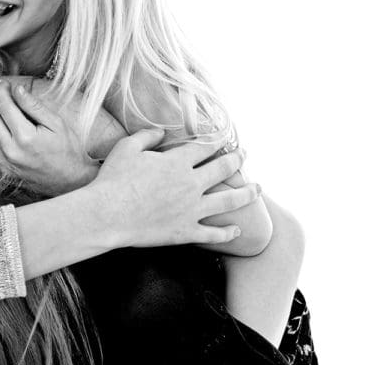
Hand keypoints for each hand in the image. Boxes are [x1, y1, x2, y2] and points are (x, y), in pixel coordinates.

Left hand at [0, 78, 97, 194]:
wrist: (69, 180)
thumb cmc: (66, 149)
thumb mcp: (56, 123)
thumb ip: (34, 106)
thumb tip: (17, 89)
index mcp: (26, 137)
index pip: (5, 106)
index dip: (2, 90)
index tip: (4, 83)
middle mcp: (11, 149)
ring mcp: (3, 160)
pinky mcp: (1, 167)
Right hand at [87, 129, 258, 249]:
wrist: (106, 215)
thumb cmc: (113, 180)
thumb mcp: (126, 148)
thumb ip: (147, 136)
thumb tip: (161, 131)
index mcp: (177, 162)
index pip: (205, 146)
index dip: (216, 140)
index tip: (224, 137)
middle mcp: (190, 184)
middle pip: (223, 168)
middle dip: (237, 159)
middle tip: (244, 154)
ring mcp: (191, 210)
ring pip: (229, 201)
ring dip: (247, 194)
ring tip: (257, 189)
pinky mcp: (185, 232)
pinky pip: (213, 234)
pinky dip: (227, 233)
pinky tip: (237, 230)